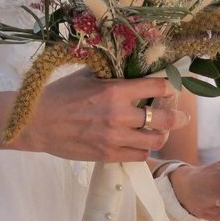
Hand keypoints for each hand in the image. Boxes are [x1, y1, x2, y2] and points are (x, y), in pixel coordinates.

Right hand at [13, 69, 188, 161]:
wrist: (36, 123)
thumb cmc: (62, 95)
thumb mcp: (89, 75)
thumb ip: (115, 72)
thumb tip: (138, 65)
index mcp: (115, 90)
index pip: (158, 87)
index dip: (170, 88)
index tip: (172, 89)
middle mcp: (118, 114)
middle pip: (165, 118)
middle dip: (179, 117)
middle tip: (183, 117)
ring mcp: (114, 137)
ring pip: (155, 140)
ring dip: (161, 135)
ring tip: (161, 131)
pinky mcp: (108, 155)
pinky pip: (140, 155)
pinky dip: (144, 149)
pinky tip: (141, 143)